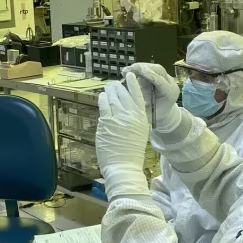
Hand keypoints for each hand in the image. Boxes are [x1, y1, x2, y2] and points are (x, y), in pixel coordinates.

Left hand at [96, 74, 150, 196]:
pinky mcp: (105, 123)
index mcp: (141, 118)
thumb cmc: (132, 153)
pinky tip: (102, 98)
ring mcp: (117, 118)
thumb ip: (134, 118)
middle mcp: (130, 116)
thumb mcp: (140, 132)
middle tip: (113, 84)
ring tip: (107, 89)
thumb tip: (126, 107)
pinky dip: (102, 100)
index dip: (133, 83)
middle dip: (117, 86)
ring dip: (108, 91)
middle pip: (123, 94)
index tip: (130, 75)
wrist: (123, 167)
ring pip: (111, 98)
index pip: (137, 95)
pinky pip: (103, 106)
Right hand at [123, 63, 181, 130]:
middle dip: (144, 68)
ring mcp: (165, 78)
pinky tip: (129, 70)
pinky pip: (150, 69)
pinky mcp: (159, 75)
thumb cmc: (156, 116)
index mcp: (170, 93)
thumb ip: (142, 106)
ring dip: (140, 67)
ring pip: (154, 68)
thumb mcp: (149, 114)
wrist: (164, 113)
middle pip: (159, 70)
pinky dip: (139, 68)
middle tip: (131, 68)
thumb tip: (130, 101)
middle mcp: (170, 83)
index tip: (140, 71)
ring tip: (127, 70)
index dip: (151, 76)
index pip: (161, 82)